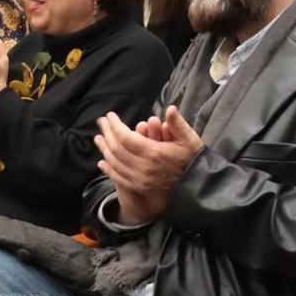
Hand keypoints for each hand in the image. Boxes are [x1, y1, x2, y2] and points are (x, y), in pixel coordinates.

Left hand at [94, 107, 202, 224]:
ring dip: (104, 150)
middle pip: (118, 149)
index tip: (110, 116)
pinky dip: (109, 169)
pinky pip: (119, 178)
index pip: (127, 137)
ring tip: (98, 138)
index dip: (115, 126)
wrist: (197, 185)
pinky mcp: (140, 187)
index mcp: (155, 153)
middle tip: (101, 122)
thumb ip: (178, 124)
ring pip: (116, 163)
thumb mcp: (191, 140)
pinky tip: (102, 162)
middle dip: (107, 134)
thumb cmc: (194, 160)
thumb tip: (169, 109)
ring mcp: (140, 179)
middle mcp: (144, 167)